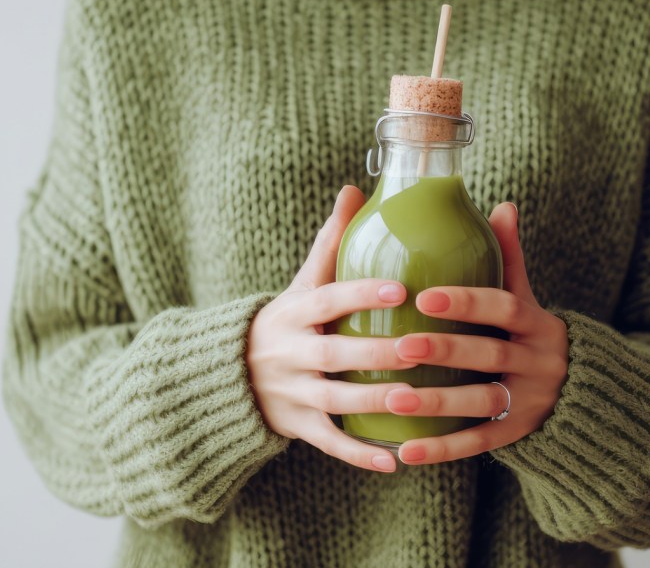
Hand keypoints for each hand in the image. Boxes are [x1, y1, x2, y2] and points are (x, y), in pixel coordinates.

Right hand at [247, 185, 414, 472]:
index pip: (327, 299)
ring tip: (416, 400)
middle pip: (333, 354)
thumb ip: (330, 243)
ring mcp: (291, 393)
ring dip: (375, 402)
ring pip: (334, 399)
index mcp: (292, 313)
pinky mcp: (296, 426)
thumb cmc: (287, 321)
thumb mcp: (300, 283)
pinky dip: (358, 453)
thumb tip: (354, 189)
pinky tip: (393, 460)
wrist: (228, 375)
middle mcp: (288, 353)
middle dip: (376, 354)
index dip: (360, 293)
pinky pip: (328, 442)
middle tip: (421, 349)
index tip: (400, 287)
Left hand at [385, 202, 570, 465]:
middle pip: (489, 356)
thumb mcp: (528, 298)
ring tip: (394, 398)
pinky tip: (406, 451)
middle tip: (401, 345)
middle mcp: (539, 363)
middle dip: (445, 350)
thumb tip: (503, 204)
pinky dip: (443, 449)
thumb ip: (511, 258)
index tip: (424, 295)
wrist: (584, 393)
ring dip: (437, 404)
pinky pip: (479, 443)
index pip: (505, 308)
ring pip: (481, 403)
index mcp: (539, 324)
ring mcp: (530, 402)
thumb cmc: (530, 334)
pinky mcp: (517, 434)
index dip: (467, 302)